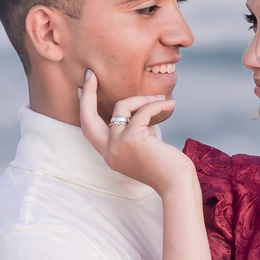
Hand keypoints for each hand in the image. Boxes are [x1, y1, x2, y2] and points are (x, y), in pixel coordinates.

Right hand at [79, 69, 194, 194]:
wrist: (176, 183)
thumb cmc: (166, 166)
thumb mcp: (143, 147)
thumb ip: (134, 131)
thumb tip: (136, 109)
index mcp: (109, 154)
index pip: (89, 129)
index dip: (85, 107)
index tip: (83, 88)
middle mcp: (109, 151)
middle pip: (87, 118)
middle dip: (87, 94)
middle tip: (92, 75)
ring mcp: (118, 145)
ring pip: (122, 107)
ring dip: (143, 99)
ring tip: (162, 99)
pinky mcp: (133, 139)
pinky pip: (142, 112)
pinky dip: (156, 105)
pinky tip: (170, 105)